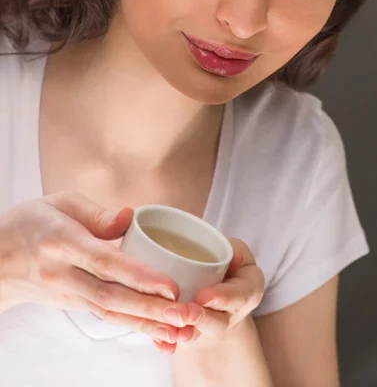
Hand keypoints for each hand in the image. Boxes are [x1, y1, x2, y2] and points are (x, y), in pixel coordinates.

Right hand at [0, 192, 202, 350]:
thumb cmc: (31, 222)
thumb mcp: (59, 202)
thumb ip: (96, 212)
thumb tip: (131, 217)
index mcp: (62, 242)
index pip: (104, 261)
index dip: (138, 275)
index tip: (170, 285)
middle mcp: (64, 274)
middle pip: (111, 296)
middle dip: (151, 308)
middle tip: (186, 315)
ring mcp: (67, 294)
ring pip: (110, 313)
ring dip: (147, 323)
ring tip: (181, 329)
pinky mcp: (73, 304)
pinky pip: (106, 317)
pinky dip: (133, 326)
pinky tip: (159, 332)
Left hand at [170, 238, 264, 352]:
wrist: (214, 280)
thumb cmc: (228, 259)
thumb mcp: (236, 249)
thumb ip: (235, 250)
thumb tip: (235, 254)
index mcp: (248, 290)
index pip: (239, 296)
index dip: (221, 298)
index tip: (202, 296)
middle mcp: (232, 313)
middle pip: (219, 322)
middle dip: (202, 319)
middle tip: (186, 313)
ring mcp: (212, 325)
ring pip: (200, 334)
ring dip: (185, 333)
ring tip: (172, 331)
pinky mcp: (192, 331)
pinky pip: (181, 338)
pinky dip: (169, 341)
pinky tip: (159, 342)